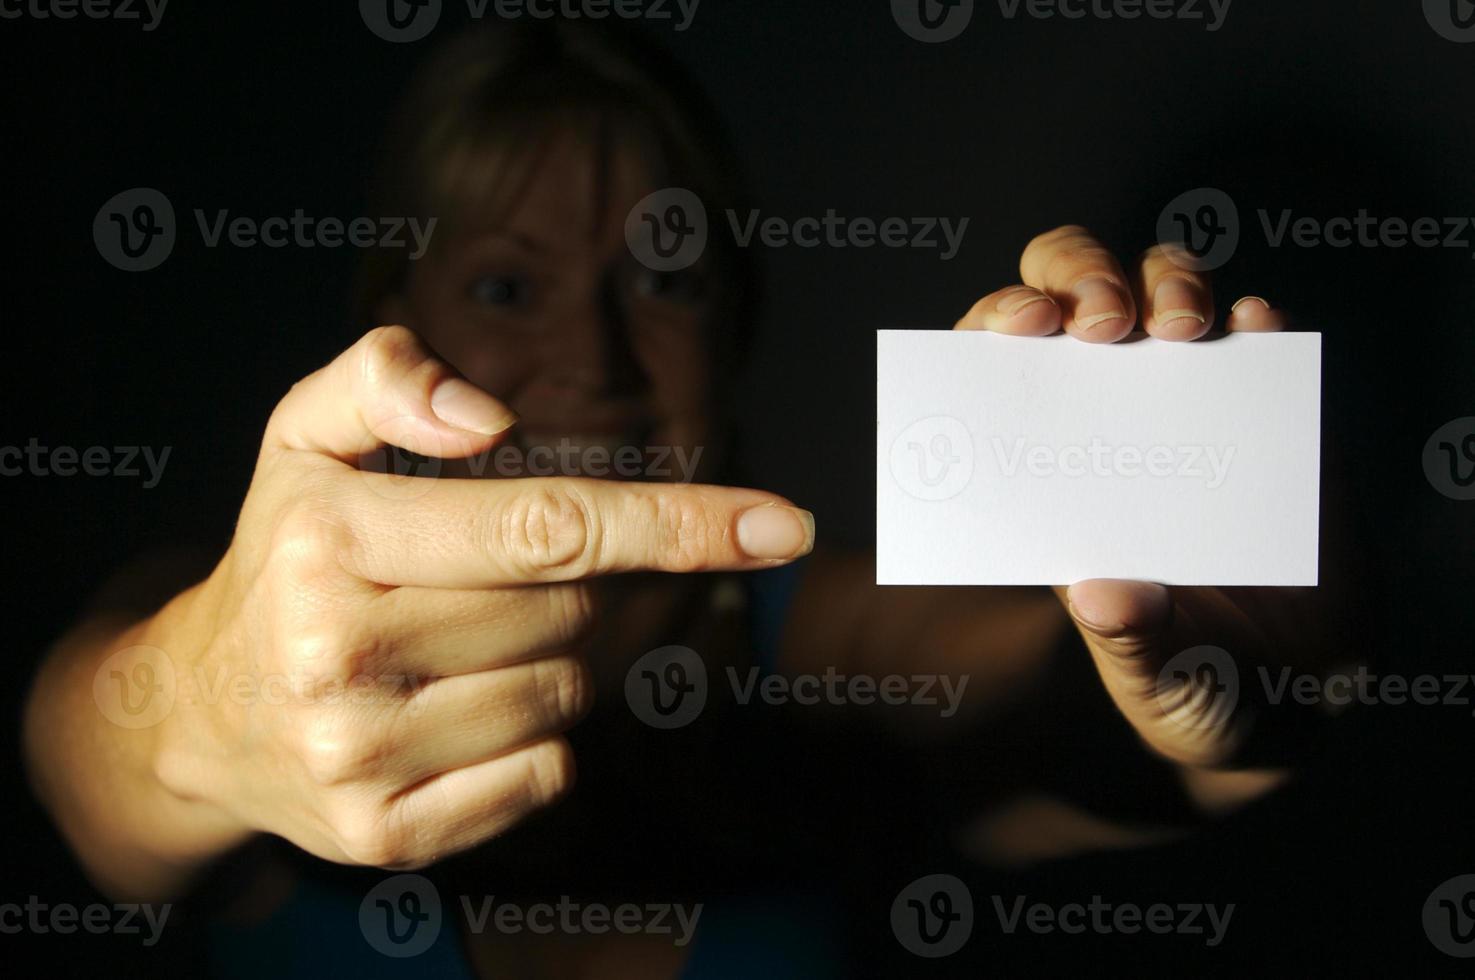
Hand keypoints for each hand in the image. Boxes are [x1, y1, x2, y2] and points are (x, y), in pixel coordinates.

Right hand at [155, 326, 813, 868]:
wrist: (193, 714)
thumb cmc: (281, 556)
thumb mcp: (299, 439)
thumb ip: (381, 378)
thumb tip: (491, 418)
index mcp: (333, 539)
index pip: (548, 527)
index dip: (678, 523)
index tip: (784, 524)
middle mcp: (342, 653)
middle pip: (570, 610)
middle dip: (554, 587)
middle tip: (467, 584)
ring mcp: (362, 757)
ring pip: (568, 692)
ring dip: (542, 661)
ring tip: (446, 650)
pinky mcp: (386, 835)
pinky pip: (547, 774)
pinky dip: (532, 740)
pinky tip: (454, 714)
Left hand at [955, 227, 1326, 777]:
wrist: (1299, 698)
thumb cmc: (1192, 681)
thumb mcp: (1153, 676)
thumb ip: (1130, 641)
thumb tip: (1107, 596)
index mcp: (1050, 470)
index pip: (999, 364)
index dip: (996, 325)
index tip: (1019, 329)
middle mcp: (1111, 417)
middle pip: (1075, 293)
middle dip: (1080, 277)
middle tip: (1106, 325)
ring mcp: (1194, 404)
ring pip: (1163, 289)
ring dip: (1168, 283)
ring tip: (1181, 330)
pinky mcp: (1276, 412)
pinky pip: (1263, 339)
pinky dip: (1258, 322)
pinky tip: (1258, 326)